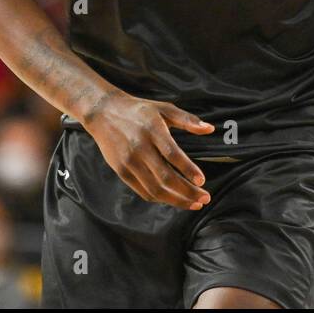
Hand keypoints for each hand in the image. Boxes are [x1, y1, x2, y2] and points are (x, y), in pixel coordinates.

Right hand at [82, 92, 214, 210]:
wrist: (103, 113)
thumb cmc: (139, 110)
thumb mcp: (164, 108)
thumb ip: (187, 119)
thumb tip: (210, 129)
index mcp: (152, 130)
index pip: (172, 154)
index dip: (188, 169)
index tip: (202, 181)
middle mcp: (139, 148)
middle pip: (165, 177)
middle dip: (187, 192)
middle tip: (205, 199)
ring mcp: (129, 162)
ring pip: (155, 189)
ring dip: (176, 200)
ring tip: (194, 204)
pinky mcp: (121, 171)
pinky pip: (143, 191)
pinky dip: (160, 199)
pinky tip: (174, 200)